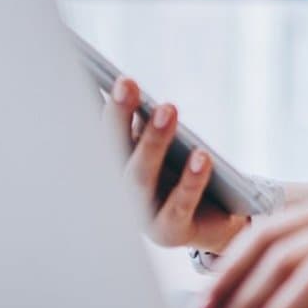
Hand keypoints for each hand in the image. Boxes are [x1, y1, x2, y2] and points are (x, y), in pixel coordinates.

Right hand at [105, 76, 249, 253]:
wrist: (215, 221)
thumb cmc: (181, 173)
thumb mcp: (161, 144)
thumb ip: (143, 122)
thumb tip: (125, 86)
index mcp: (114, 163)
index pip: (100, 131)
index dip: (94, 105)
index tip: (92, 76)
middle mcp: (119, 189)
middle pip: (115, 149)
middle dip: (119, 115)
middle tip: (126, 83)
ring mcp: (141, 213)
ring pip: (141, 176)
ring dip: (153, 141)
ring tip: (168, 109)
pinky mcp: (170, 231)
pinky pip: (180, 203)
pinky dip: (190, 179)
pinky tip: (202, 156)